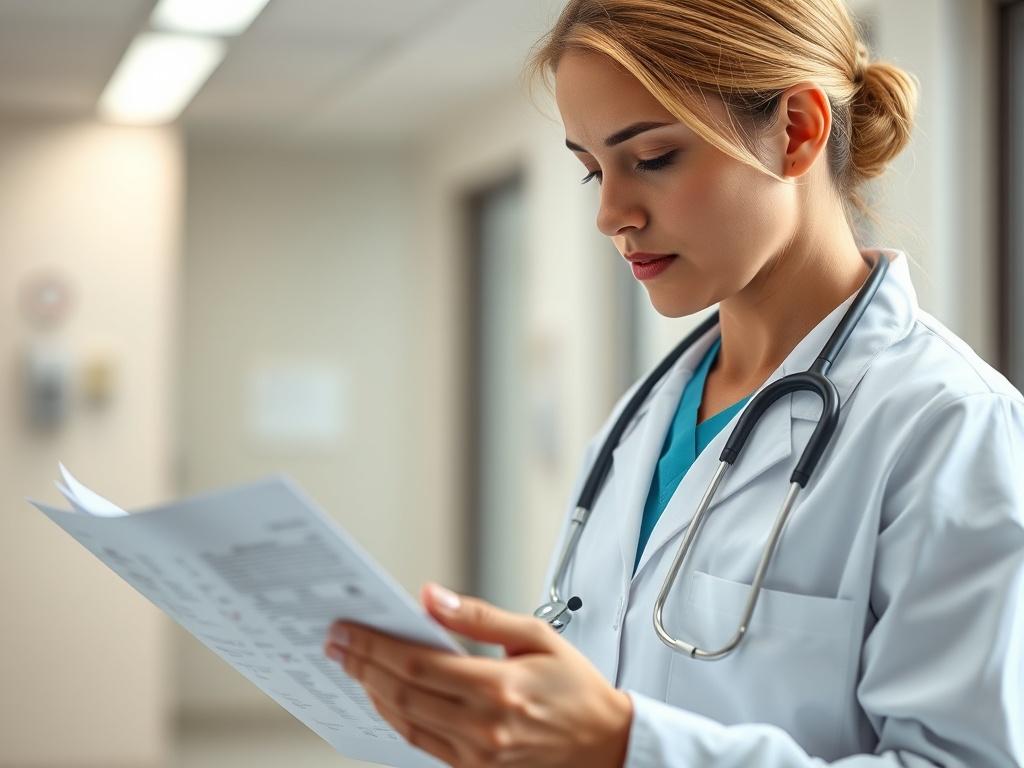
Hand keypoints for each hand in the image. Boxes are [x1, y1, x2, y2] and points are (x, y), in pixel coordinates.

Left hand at [323, 582, 632, 767]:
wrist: (604, 743)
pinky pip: (420, 742)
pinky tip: (383, 694)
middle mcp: (483, 726)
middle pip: (401, 693)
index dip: (373, 646)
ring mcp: (477, 755)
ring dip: (371, 691)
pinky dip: (395, 716)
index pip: (416, 664)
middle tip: (336, 643)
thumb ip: (479, 616)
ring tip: (351, 665)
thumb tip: (432, 596)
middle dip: (361, 665)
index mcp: (498, 688)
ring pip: (404, 721)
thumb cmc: (575, 687)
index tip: (347, 630)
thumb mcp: (535, 635)